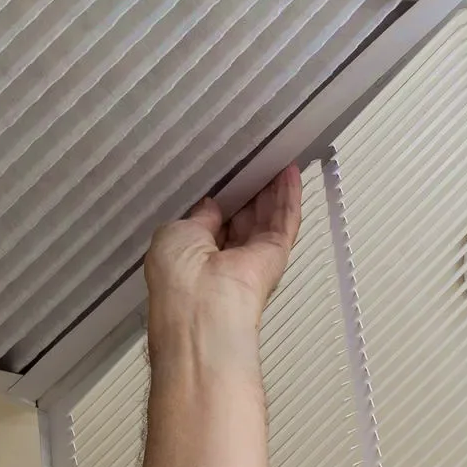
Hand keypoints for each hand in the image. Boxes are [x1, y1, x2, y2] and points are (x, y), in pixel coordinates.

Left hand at [144, 165, 302, 357]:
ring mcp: (252, 256)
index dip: (221, 200)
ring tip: (276, 157)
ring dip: (272, 189)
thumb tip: (211, 205)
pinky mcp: (275, 253)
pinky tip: (290, 171)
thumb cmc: (177, 271)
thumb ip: (197, 217)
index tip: (228, 175)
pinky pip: (284, 220)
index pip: (211, 224)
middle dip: (249, 191)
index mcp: (193, 254)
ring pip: (266, 216)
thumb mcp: (175, 235)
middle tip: (256, 160)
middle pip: (242, 218)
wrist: (204, 309)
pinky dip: (289, 196)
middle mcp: (224, 257)